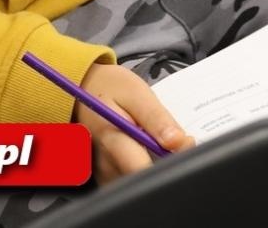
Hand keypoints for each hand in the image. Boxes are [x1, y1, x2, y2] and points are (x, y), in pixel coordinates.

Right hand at [74, 62, 193, 184]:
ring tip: (157, 140)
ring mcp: (104, 172)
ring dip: (155, 164)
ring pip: (139, 179)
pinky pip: (131, 178)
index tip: (184, 145)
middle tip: (172, 138)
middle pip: (143, 178)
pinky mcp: (106, 175)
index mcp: (112, 140)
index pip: (142, 170)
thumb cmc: (110, 88)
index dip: (170, 163)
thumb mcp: (137, 94)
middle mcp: (105, 163)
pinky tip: (147, 149)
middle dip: (165, 162)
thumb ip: (157, 119)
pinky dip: (144, 166)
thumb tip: (178, 142)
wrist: (83, 89)